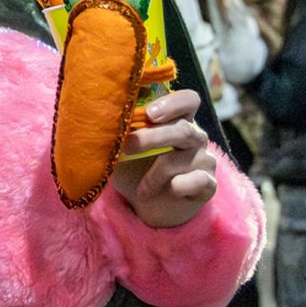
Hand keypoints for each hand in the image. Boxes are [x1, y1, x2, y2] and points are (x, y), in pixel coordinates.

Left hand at [112, 89, 217, 227]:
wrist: (147, 207)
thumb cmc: (134, 169)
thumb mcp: (121, 150)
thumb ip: (116, 133)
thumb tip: (96, 122)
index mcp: (176, 120)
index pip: (188, 100)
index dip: (172, 103)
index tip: (149, 113)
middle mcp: (195, 136)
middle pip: (183, 128)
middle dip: (152, 137)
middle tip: (128, 146)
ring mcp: (204, 159)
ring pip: (182, 158)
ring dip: (155, 174)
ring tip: (141, 189)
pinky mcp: (209, 184)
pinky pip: (199, 181)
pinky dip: (180, 186)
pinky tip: (171, 190)